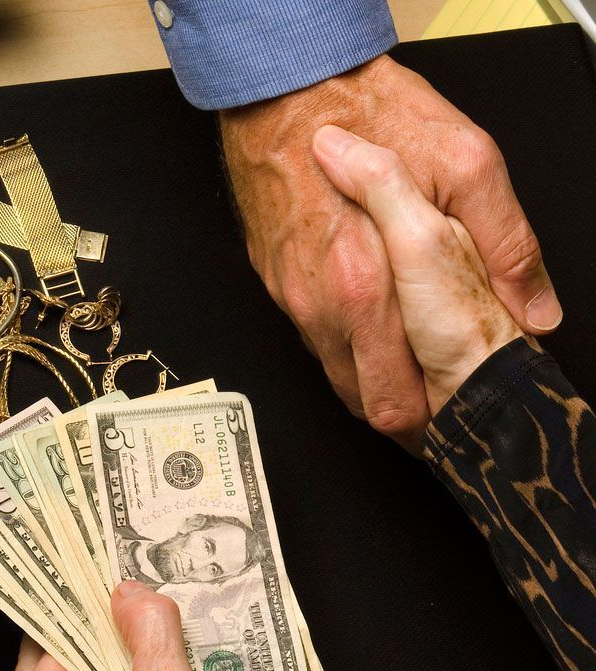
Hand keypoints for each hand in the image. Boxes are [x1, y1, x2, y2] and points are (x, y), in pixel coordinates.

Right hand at [220, 55, 558, 445]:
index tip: (446, 424)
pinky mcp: (280, 291)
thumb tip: (535, 309)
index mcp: (370, 283)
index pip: (394, 398)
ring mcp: (297, 301)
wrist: (286, 99)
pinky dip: (345, 349)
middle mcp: (326, 304)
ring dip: (373, 386)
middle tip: (432, 415)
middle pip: (363, 403)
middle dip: (402, 417)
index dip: (424, 425)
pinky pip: (315, 343)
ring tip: (407, 376)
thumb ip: (506, 243)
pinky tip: (369, 329)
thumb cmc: (370, 118)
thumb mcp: (468, 165)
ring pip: (336, 379)